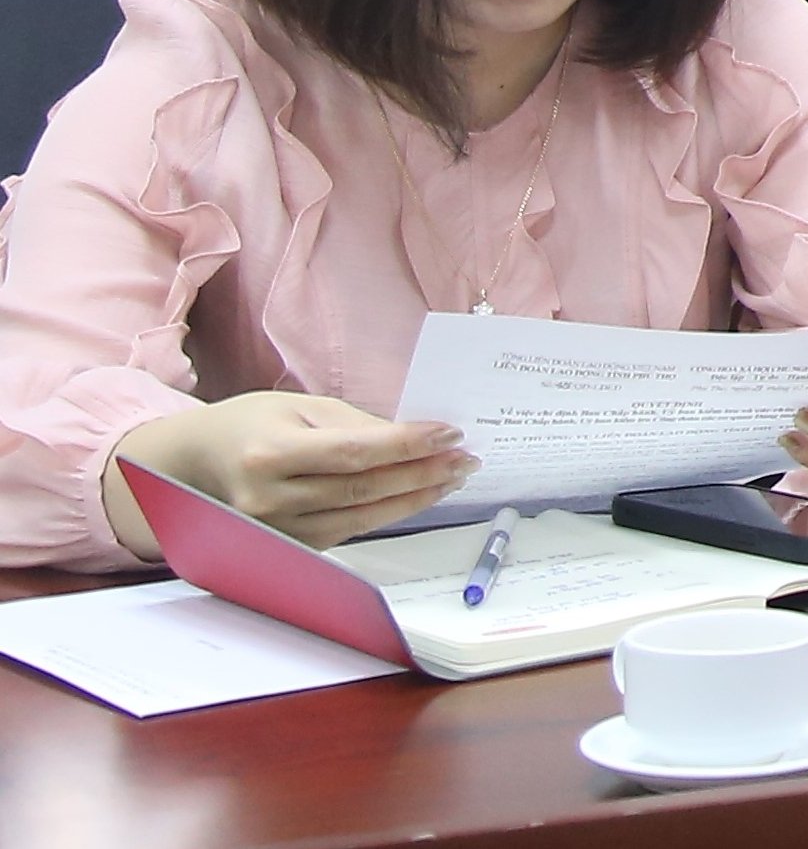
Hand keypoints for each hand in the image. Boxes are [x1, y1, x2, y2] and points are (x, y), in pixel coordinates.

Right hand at [105, 393, 473, 559]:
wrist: (196, 463)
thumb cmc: (250, 425)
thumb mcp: (298, 407)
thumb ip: (354, 423)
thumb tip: (413, 436)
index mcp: (268, 454)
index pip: (352, 452)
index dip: (406, 445)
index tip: (449, 434)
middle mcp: (268, 498)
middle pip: (362, 488)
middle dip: (422, 472)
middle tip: (466, 457)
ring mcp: (276, 529)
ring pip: (361, 516)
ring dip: (415, 497)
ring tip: (453, 476)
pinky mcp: (288, 546)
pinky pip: (348, 530)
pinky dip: (389, 513)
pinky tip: (418, 496)